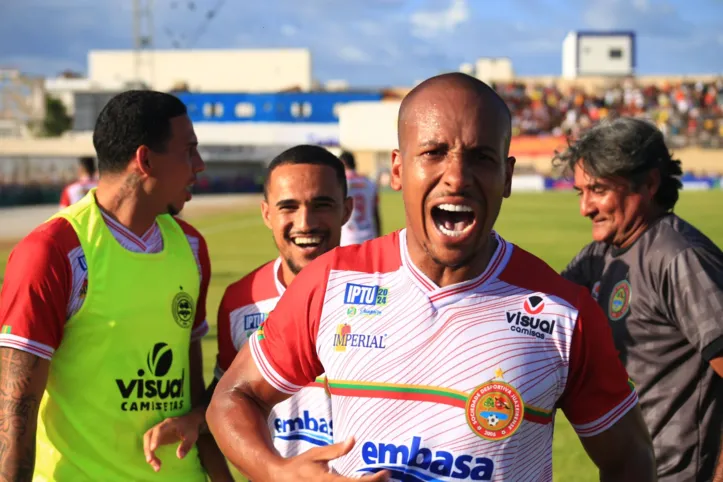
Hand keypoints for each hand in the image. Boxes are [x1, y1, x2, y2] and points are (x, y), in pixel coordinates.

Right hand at [143, 408, 204, 471]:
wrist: (190, 422)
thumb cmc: (190, 428)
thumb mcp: (192, 436)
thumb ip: (186, 445)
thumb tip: (179, 456)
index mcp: (169, 423)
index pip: (159, 429)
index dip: (155, 438)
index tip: (153, 449)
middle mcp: (161, 426)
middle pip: (149, 435)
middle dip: (147, 448)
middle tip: (150, 461)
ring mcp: (158, 432)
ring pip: (147, 441)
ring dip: (148, 453)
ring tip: (155, 466)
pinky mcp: (157, 438)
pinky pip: (150, 446)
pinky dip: (151, 455)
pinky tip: (156, 463)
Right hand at [272, 436, 389, 481]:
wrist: (280, 479)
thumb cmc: (299, 465)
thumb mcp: (316, 454)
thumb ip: (336, 450)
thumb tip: (354, 439)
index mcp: (327, 481)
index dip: (374, 480)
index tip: (386, 473)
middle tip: (385, 478)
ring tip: (377, 480)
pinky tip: (362, 481)